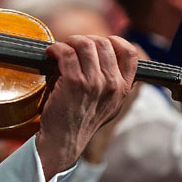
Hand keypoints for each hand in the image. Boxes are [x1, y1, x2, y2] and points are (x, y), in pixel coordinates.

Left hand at [37, 35, 136, 178]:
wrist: (63, 141)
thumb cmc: (79, 120)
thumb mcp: (106, 104)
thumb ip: (111, 83)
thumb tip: (104, 54)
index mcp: (123, 89)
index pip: (130, 52)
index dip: (113, 40)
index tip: (97, 42)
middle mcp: (112, 85)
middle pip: (104, 43)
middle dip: (84, 40)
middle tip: (71, 47)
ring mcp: (94, 83)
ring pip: (85, 44)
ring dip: (69, 42)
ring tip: (60, 50)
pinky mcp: (74, 83)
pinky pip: (66, 53)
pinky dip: (56, 48)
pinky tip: (51, 54)